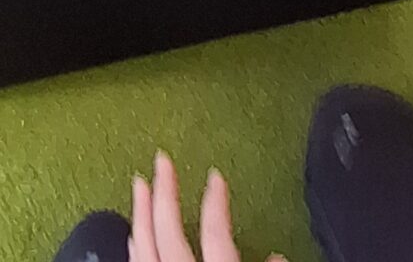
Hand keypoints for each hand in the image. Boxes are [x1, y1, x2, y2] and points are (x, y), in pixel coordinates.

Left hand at [130, 153, 284, 261]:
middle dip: (165, 193)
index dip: (216, 202)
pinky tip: (134, 234)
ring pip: (145, 245)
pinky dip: (136, 246)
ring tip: (139, 183)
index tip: (216, 176)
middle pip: (169, 233)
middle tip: (161, 160)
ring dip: (141, 213)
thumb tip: (278, 256)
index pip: (216, 235)